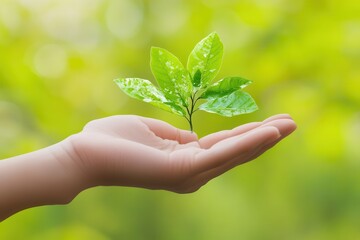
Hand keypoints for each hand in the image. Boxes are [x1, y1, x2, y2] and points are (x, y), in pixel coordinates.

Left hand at [65, 114, 295, 192]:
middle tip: (292, 122)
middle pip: (235, 151)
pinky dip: (246, 142)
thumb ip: (177, 135)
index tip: (270, 122)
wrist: (87, 152)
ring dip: (263, 138)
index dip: (247, 134)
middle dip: (264, 137)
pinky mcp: (183, 171)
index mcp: (184, 159)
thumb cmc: (114, 139)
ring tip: (289, 125)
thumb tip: (194, 137)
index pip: (223, 146)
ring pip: (234, 153)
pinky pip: (221, 154)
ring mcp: (189, 174)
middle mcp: (191, 171)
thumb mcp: (153, 130)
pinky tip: (268, 132)